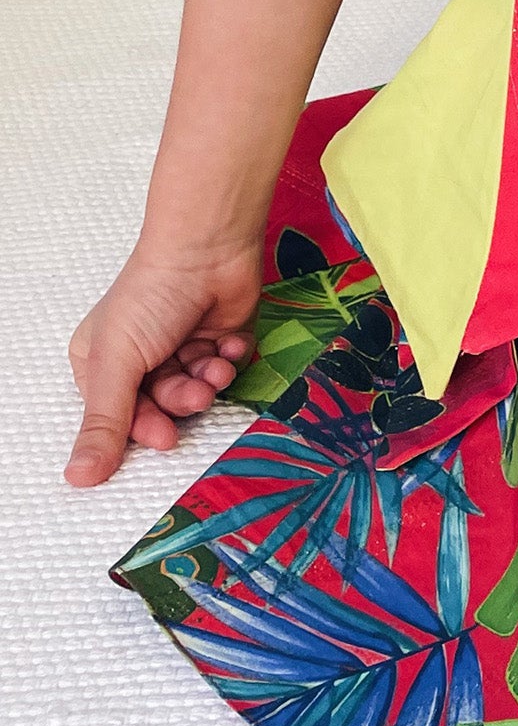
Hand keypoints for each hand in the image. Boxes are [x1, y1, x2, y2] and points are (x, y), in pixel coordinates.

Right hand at [66, 247, 262, 486]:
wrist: (209, 247)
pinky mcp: (217, 339)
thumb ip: (105, 422)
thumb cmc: (152, 295)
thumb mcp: (117, 362)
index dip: (145, 427)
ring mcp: (180, 348)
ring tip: (213, 364)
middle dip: (182, 401)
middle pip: (161, 407)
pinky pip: (225, 371)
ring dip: (208, 382)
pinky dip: (230, 361)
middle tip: (196, 393)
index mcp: (102, 363)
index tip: (165, 436)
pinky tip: (229, 344)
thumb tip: (78, 478)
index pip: (121, 416)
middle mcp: (140, 359)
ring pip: (196, 392)